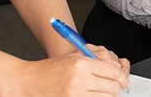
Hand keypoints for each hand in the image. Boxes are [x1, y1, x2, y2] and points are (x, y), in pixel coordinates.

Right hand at [8, 44, 129, 95]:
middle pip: (113, 87)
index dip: (121, 76)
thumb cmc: (49, 69)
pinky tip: (92, 95)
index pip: (113, 71)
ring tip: (100, 91)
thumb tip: (118, 68)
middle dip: (116, 87)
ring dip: (107, 96)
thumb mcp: (73, 57)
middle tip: (113, 86)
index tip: (122, 79)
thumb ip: (96, 60)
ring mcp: (75, 94)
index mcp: (80, 64)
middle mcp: (78, 80)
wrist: (28, 82)